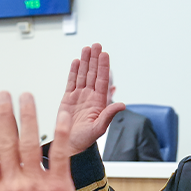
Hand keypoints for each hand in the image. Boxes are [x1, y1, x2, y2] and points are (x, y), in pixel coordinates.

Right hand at [0, 92, 82, 190]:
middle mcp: (13, 186)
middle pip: (5, 143)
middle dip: (3, 114)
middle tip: (3, 95)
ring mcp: (36, 185)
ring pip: (30, 143)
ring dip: (28, 116)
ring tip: (27, 96)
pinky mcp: (60, 187)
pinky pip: (58, 155)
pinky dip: (60, 133)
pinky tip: (60, 116)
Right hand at [52, 43, 125, 157]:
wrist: (70, 145)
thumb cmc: (85, 140)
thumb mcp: (99, 128)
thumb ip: (109, 115)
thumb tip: (122, 105)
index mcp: (99, 102)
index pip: (101, 80)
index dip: (103, 67)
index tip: (104, 54)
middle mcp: (90, 96)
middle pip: (92, 73)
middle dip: (94, 59)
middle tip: (96, 45)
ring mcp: (79, 96)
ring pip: (82, 75)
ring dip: (84, 62)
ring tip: (86, 49)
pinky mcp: (68, 98)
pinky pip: (71, 82)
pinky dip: (73, 71)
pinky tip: (76, 61)